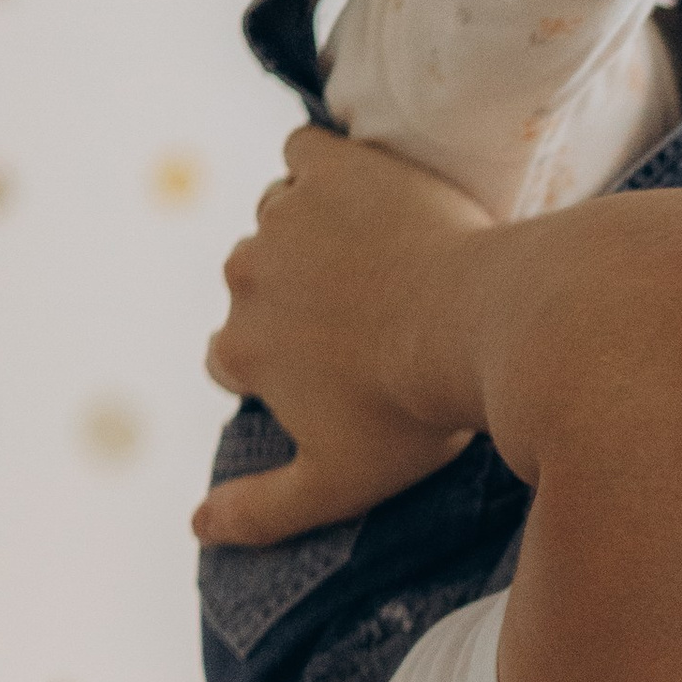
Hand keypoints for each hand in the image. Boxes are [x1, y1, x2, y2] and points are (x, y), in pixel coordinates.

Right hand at [194, 130, 492, 548]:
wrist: (485, 324)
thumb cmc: (417, 412)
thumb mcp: (338, 483)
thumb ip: (261, 511)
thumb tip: (196, 529)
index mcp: (241, 348)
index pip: (232, 356)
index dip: (282, 363)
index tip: (337, 369)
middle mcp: (245, 276)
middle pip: (256, 285)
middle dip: (299, 298)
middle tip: (375, 314)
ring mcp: (286, 216)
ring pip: (281, 219)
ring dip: (316, 233)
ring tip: (386, 259)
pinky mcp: (333, 166)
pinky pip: (308, 152)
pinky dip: (331, 169)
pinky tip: (375, 193)